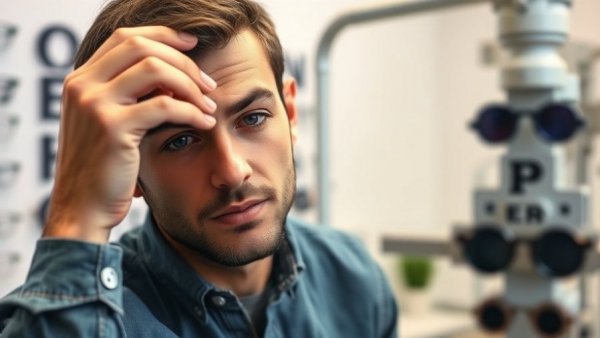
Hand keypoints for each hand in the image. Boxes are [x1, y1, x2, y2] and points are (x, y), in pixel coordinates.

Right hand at [43, 26, 216, 242]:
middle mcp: (82, 84)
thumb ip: (129, 95)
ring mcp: (94, 103)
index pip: (125, 38)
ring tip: (210, 103)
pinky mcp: (111, 127)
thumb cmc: (103, 169)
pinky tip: (205, 122)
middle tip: (209, 83)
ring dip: (190, 84)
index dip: (163, 36)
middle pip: (142, 47)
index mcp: (80, 79)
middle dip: (183, 60)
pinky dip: (191, 112)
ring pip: (155, 69)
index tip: (193, 45)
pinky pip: (165, 106)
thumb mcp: (109, 122)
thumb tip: (173, 72)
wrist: (82, 209)